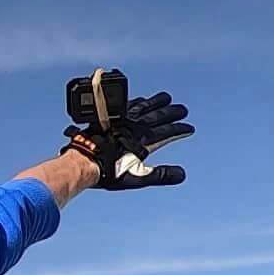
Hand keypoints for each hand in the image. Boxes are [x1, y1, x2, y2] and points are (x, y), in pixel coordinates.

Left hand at [63, 85, 193, 190]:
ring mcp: (122, 120)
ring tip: (166, 98)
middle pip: (158, 116)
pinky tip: (139, 101)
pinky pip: (128, 105)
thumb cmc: (108, 170)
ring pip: (144, 107)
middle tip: (183, 109)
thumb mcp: (137, 177)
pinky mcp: (110, 117)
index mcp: (143, 140)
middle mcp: (134, 126)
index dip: (179, 129)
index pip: (167, 132)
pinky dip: (138, 102)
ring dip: (156, 102)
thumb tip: (181, 174)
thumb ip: (160, 175)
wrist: (84, 159)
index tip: (189, 128)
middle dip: (171, 113)